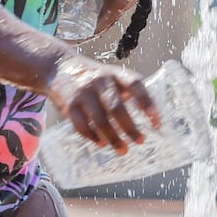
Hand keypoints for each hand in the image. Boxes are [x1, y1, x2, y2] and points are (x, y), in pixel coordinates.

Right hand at [46, 56, 160, 151]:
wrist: (60, 67)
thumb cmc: (94, 78)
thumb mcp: (112, 76)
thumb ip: (127, 92)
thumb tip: (150, 117)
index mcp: (116, 75)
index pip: (135, 85)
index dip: (147, 102)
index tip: (156, 120)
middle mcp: (100, 82)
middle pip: (117, 108)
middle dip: (130, 128)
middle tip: (140, 141)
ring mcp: (83, 94)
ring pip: (100, 120)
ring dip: (113, 138)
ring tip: (123, 150)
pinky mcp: (69, 105)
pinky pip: (82, 125)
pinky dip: (93, 137)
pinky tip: (101, 143)